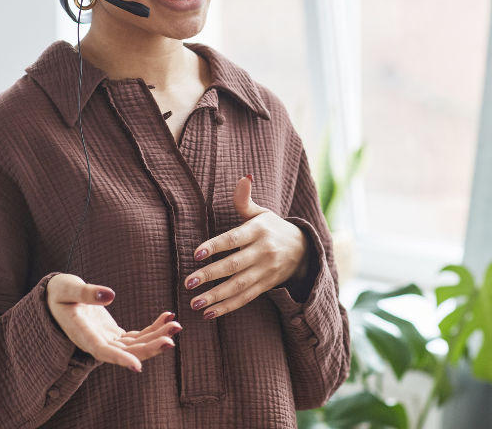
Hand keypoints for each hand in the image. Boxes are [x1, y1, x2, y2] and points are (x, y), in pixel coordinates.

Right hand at [46, 274, 180, 371]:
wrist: (55, 298)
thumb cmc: (58, 292)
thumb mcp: (67, 288)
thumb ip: (86, 292)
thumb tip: (110, 295)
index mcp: (82, 334)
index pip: (102, 352)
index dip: (120, 359)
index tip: (138, 366)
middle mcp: (96, 342)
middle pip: (126, 352)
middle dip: (149, 348)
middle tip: (171, 340)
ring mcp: (107, 339)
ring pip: (135, 345)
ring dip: (156, 337)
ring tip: (176, 325)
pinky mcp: (113, 334)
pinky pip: (136, 336)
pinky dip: (153, 328)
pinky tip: (168, 317)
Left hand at [184, 174, 308, 319]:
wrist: (303, 250)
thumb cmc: (272, 227)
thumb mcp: (261, 212)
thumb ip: (245, 200)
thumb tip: (244, 176)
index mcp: (258, 230)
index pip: (234, 239)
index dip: (215, 246)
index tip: (196, 253)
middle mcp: (263, 252)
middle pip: (234, 265)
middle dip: (210, 275)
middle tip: (188, 282)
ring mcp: (265, 271)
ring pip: (238, 286)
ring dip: (216, 297)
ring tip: (195, 303)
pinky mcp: (265, 286)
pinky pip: (245, 298)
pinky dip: (228, 307)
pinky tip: (209, 314)